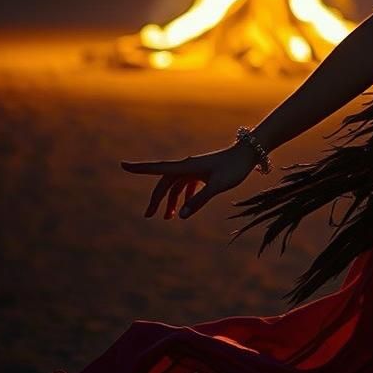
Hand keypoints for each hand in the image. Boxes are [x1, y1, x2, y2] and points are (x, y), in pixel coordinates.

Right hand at [120, 143, 259, 219]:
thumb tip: (180, 215)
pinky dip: (184, 196)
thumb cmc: (234, 168)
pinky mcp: (203, 172)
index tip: (122, 165)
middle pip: (165, 182)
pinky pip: (187, 184)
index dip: (140, 168)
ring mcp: (195, 169)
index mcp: (186, 166)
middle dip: (156, 199)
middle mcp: (187, 166)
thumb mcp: (217, 186)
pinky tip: (185, 209)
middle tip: (148, 216)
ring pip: (176, 185)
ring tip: (168, 218)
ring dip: (170, 200)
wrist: (250, 154)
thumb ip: (199, 200)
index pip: (158, 168)